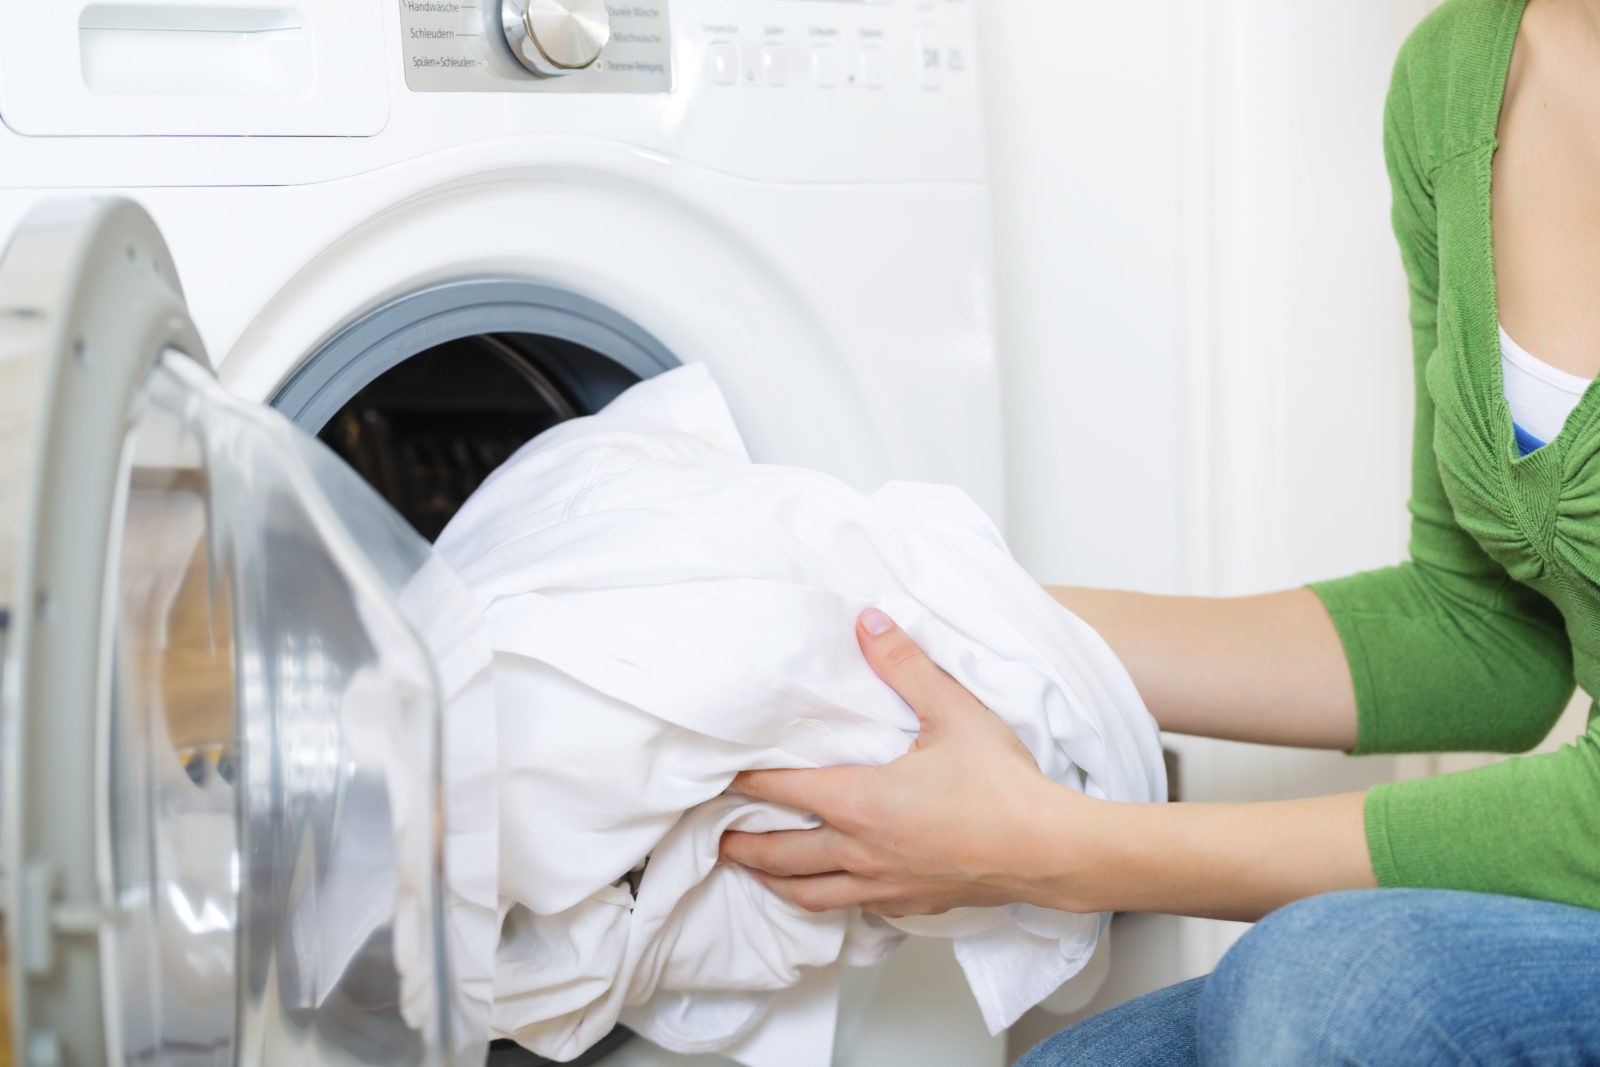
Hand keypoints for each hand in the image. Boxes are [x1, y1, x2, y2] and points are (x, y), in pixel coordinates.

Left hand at [719, 607, 1069, 917]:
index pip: (783, 790)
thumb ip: (905, 666)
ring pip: (810, 894)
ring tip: (755, 871)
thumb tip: (869, 623)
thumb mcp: (952, 712)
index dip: (745, 781)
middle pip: (782, 855)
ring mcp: (884, 885)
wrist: (1049, 851)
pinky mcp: (911, 904)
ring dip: (776, 881)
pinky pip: (855, 908)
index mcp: (860, 803)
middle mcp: (861, 851)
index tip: (719, 774)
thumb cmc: (1002, 786)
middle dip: (743, 845)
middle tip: (716, 836)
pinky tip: (834, 890)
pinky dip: (830, 899)